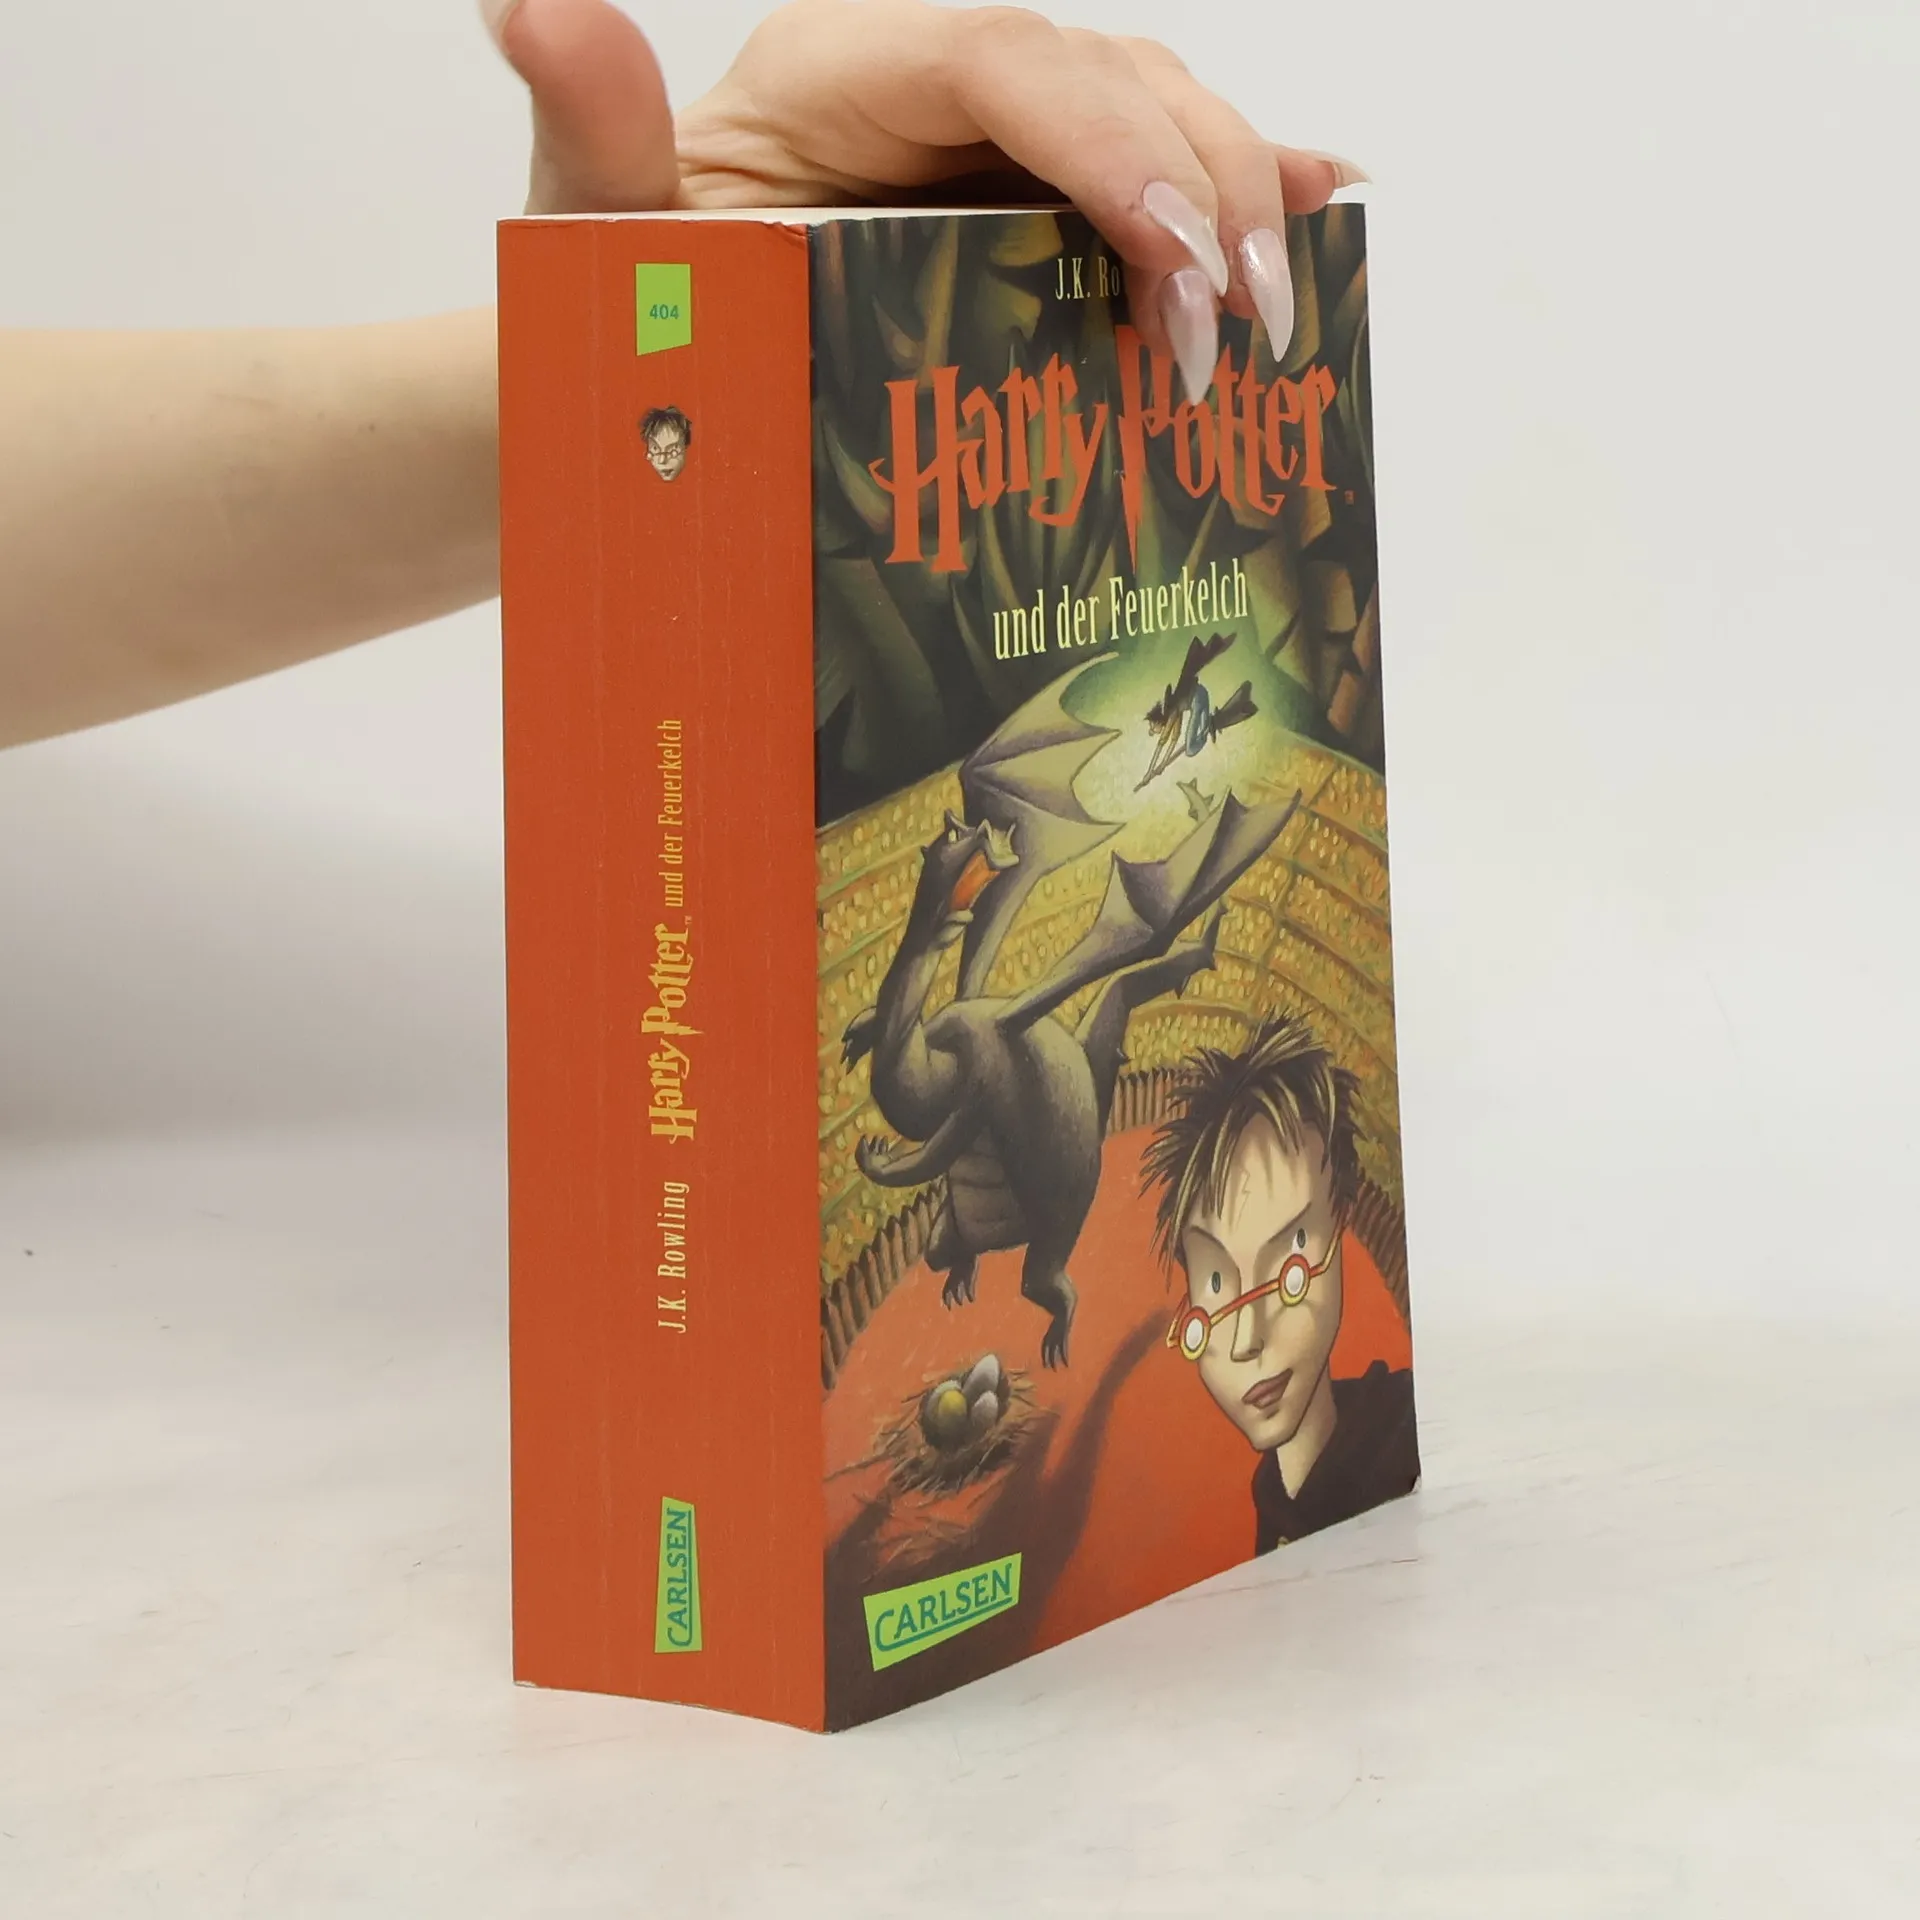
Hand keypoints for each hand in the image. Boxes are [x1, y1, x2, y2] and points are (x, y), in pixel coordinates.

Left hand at [480, 0, 1364, 400]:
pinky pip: (1153, 171)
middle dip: (1202, 195)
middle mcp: (936, 80)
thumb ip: (590, 126)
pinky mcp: (1036, 195)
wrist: (658, 373)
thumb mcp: (600, 236)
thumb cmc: (632, 308)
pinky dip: (1237, 193)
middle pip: (1111, 80)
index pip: (1004, 60)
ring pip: (1157, 116)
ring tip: (1282, 314)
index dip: (1110, 149)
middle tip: (1243, 333)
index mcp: (841, 70)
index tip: (1172, 270)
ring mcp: (998, 135)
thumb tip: (535, 8)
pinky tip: (1320, 217)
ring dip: (1239, 206)